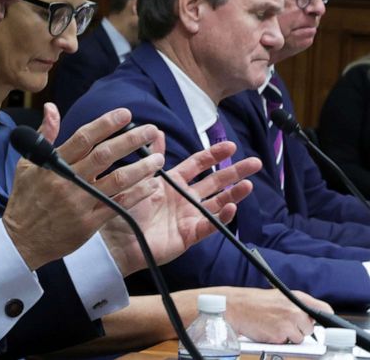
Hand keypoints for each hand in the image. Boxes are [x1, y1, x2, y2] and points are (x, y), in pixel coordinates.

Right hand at [3, 105, 171, 269]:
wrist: (22, 239)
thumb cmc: (25, 199)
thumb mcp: (27, 164)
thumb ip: (44, 135)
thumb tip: (51, 108)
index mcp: (53, 164)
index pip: (83, 138)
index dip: (106, 124)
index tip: (125, 114)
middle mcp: (68, 181)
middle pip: (105, 155)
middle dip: (130, 140)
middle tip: (150, 129)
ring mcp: (80, 202)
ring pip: (117, 180)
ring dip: (141, 168)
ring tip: (158, 158)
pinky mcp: (89, 223)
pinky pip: (118, 205)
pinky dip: (137, 194)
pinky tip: (151, 185)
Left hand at [100, 141, 258, 275]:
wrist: (114, 238)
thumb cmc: (124, 208)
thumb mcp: (139, 178)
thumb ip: (152, 157)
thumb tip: (158, 131)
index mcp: (172, 183)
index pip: (198, 165)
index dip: (214, 155)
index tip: (230, 145)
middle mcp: (184, 199)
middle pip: (215, 182)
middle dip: (234, 172)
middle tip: (255, 163)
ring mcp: (189, 217)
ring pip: (217, 203)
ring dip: (234, 194)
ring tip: (248, 185)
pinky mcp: (189, 235)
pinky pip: (209, 226)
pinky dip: (221, 218)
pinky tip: (231, 207)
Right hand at [223, 287, 329, 343]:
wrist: (233, 307)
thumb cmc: (252, 302)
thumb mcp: (278, 297)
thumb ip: (296, 305)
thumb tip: (310, 317)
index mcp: (297, 297)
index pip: (324, 309)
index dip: (324, 317)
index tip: (324, 322)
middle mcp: (296, 310)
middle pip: (310, 328)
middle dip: (299, 329)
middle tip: (282, 322)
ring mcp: (289, 323)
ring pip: (299, 338)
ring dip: (288, 336)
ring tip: (272, 325)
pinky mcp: (280, 335)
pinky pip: (286, 343)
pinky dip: (278, 340)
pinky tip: (267, 330)